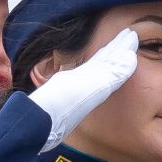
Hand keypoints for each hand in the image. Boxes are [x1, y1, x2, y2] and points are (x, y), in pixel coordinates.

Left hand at [28, 28, 138, 149]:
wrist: (30, 127)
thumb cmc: (55, 110)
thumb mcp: (84, 89)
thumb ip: (107, 75)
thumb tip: (129, 57)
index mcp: (83, 75)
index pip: (107, 58)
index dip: (121, 48)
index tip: (131, 35)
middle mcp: (76, 80)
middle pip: (100, 61)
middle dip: (115, 50)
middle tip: (128, 37)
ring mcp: (70, 92)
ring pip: (93, 72)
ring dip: (106, 64)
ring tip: (116, 57)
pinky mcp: (66, 108)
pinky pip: (87, 87)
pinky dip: (96, 81)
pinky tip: (94, 84)